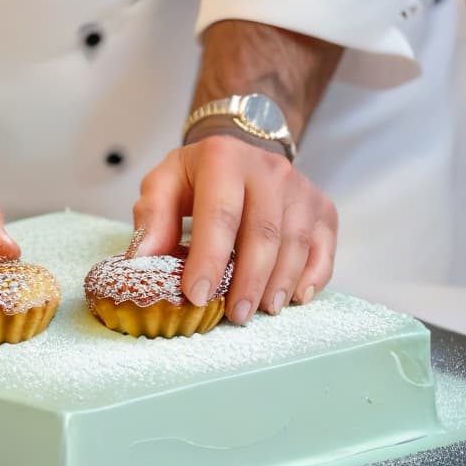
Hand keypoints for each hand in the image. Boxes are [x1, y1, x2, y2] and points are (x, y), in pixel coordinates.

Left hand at [132, 135, 337, 323]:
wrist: (240, 150)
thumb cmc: (196, 178)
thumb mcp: (163, 184)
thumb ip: (151, 219)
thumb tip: (141, 261)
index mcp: (222, 158)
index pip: (219, 215)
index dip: (209, 259)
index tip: (197, 296)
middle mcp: (268, 169)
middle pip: (264, 234)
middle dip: (248, 280)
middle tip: (234, 315)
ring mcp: (300, 188)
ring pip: (296, 243)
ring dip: (279, 283)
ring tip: (261, 311)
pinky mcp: (322, 206)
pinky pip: (324, 247)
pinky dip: (313, 276)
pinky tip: (295, 299)